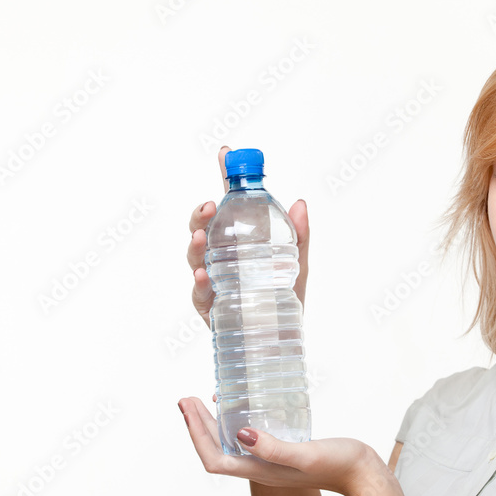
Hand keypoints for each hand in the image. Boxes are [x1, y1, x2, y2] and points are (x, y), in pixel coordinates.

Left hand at [178, 396, 385, 495]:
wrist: (364, 475)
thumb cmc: (339, 465)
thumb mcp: (305, 454)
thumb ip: (274, 447)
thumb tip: (240, 434)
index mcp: (260, 471)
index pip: (213, 458)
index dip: (196, 434)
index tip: (188, 406)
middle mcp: (260, 468)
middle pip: (216, 451)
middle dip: (197, 425)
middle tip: (186, 398)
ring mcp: (270, 462)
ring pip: (229, 446)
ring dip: (212, 424)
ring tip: (202, 400)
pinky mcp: (282, 453)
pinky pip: (247, 439)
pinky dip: (234, 422)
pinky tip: (241, 407)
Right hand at [187, 145, 309, 328]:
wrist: (283, 342)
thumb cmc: (286, 300)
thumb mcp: (297, 265)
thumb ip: (299, 236)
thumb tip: (300, 203)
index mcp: (240, 241)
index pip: (230, 205)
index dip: (225, 178)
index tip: (225, 153)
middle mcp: (221, 257)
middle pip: (203, 228)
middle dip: (200, 214)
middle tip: (208, 205)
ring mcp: (213, 281)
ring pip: (195, 257)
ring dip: (194, 243)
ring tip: (200, 235)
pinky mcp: (211, 308)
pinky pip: (201, 293)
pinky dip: (201, 283)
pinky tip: (204, 274)